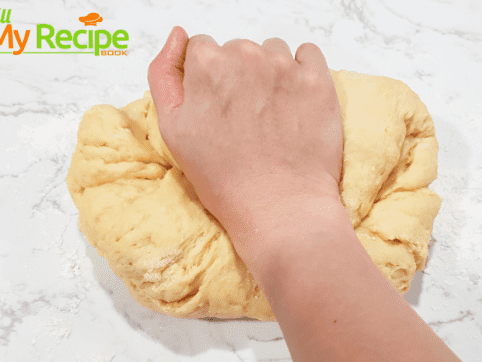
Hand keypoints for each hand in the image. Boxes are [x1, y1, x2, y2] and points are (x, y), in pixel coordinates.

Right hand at [147, 27, 344, 263]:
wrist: (279, 205)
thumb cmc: (223, 176)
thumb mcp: (171, 129)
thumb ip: (164, 73)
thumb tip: (178, 36)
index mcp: (208, 65)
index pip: (202, 49)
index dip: (207, 80)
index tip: (217, 107)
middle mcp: (246, 56)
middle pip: (237, 50)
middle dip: (238, 76)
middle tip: (243, 119)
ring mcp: (286, 67)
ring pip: (272, 52)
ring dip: (270, 72)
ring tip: (271, 114)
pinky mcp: (318, 81)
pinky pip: (308, 55)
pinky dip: (302, 71)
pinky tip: (295, 101)